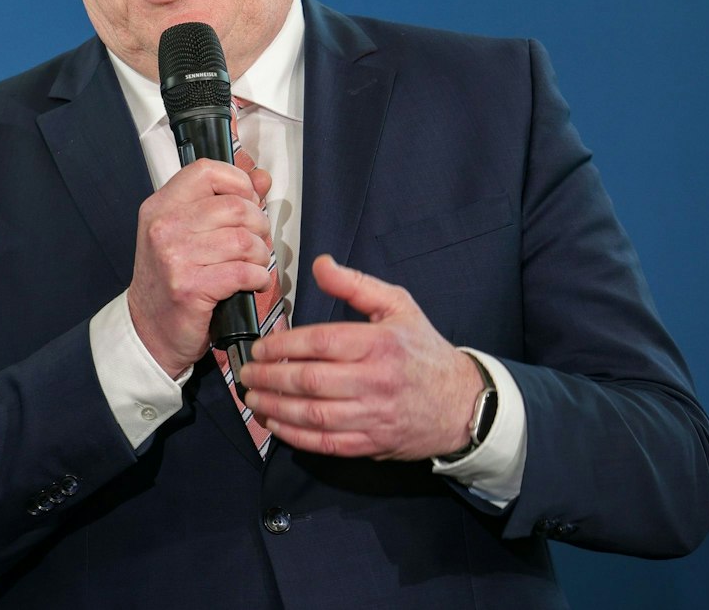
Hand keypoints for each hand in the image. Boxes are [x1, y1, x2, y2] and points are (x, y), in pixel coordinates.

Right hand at [126, 151, 272, 376]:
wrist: (150, 330)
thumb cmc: (172, 279)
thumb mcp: (187, 233)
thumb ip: (223, 201)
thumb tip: (261, 179)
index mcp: (161, 206)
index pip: (207, 171)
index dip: (238, 183)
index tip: (248, 202)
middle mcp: (164, 226)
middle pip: (235, 207)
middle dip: (259, 225)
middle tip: (256, 242)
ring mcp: (174, 257)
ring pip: (244, 241)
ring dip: (259, 255)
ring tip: (253, 265)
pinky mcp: (189, 287)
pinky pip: (243, 272)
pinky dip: (257, 278)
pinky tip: (252, 282)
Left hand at [238, 254, 481, 460]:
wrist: (463, 403)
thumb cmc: (424, 350)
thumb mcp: (398, 306)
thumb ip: (356, 284)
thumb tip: (320, 264)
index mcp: (378, 343)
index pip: (320, 343)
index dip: (282, 346)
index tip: (260, 348)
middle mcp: (375, 381)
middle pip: (310, 381)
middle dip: (269, 378)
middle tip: (246, 375)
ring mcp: (374, 415)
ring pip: (314, 415)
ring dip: (276, 408)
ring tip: (252, 399)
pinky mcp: (373, 443)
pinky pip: (327, 443)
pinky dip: (295, 436)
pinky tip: (275, 425)